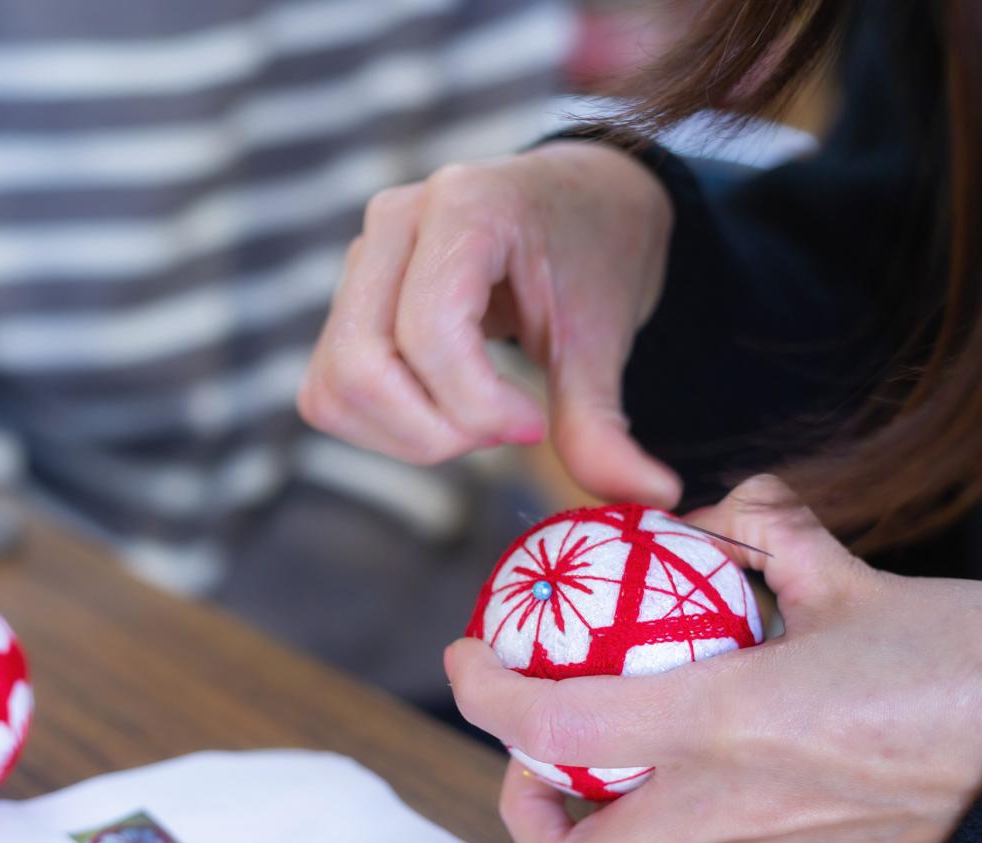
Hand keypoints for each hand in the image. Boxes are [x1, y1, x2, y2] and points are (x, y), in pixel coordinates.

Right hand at [297, 141, 681, 506]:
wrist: (581, 205)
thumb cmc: (593, 257)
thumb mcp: (603, 339)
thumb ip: (604, 425)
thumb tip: (653, 499)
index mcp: (464, 207)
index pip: (429, 335)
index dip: (477, 405)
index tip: (535, 422)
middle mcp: (394, 223)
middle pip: (361, 368)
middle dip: (432, 431)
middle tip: (500, 431)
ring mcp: (359, 260)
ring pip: (334, 388)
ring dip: (404, 434)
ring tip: (475, 418)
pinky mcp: (346, 300)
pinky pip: (328, 392)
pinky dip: (381, 427)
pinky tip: (445, 409)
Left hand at [444, 475, 981, 842]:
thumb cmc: (974, 661)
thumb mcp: (853, 576)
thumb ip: (768, 539)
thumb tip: (721, 514)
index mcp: (727, 723)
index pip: (555, 728)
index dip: (485, 699)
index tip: (468, 660)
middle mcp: (734, 807)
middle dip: (530, 818)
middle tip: (532, 751)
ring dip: (606, 807)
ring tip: (617, 734)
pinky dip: (681, 808)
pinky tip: (711, 748)